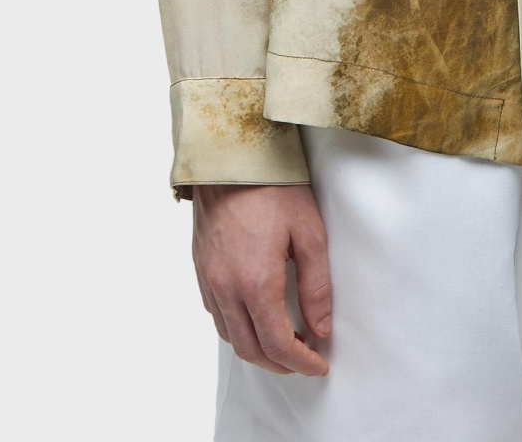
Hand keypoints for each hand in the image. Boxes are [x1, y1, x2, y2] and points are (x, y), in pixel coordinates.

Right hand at [192, 184, 331, 376]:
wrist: (231, 156)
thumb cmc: (273, 187)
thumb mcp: (309, 231)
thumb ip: (316, 285)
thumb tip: (321, 328)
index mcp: (255, 283)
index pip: (278, 344)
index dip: (301, 363)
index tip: (319, 365)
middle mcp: (226, 288)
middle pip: (250, 349)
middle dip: (280, 363)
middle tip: (304, 359)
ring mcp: (209, 279)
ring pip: (229, 335)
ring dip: (256, 348)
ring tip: (283, 341)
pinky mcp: (200, 267)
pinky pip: (215, 313)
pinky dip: (236, 327)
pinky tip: (254, 316)